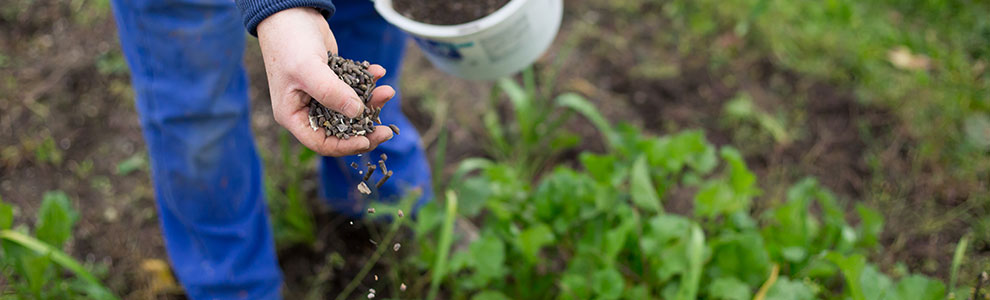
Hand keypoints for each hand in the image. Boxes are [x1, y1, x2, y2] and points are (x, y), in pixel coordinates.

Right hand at [257, 7, 393, 155]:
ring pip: (351, 109)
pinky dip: (367, 82)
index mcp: (294, 115)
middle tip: (388, 129)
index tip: (368, 140)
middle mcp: (308, 108)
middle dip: (365, 128)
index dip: (345, 146)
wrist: (290, 12)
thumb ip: (332, 93)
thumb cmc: (290, 42)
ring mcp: (321, 94)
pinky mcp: (333, 79)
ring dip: (371, 102)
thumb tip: (358, 113)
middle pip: (341, 130)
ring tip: (388, 90)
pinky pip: (354, 88)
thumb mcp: (309, 69)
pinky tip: (378, 71)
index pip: (321, 142)